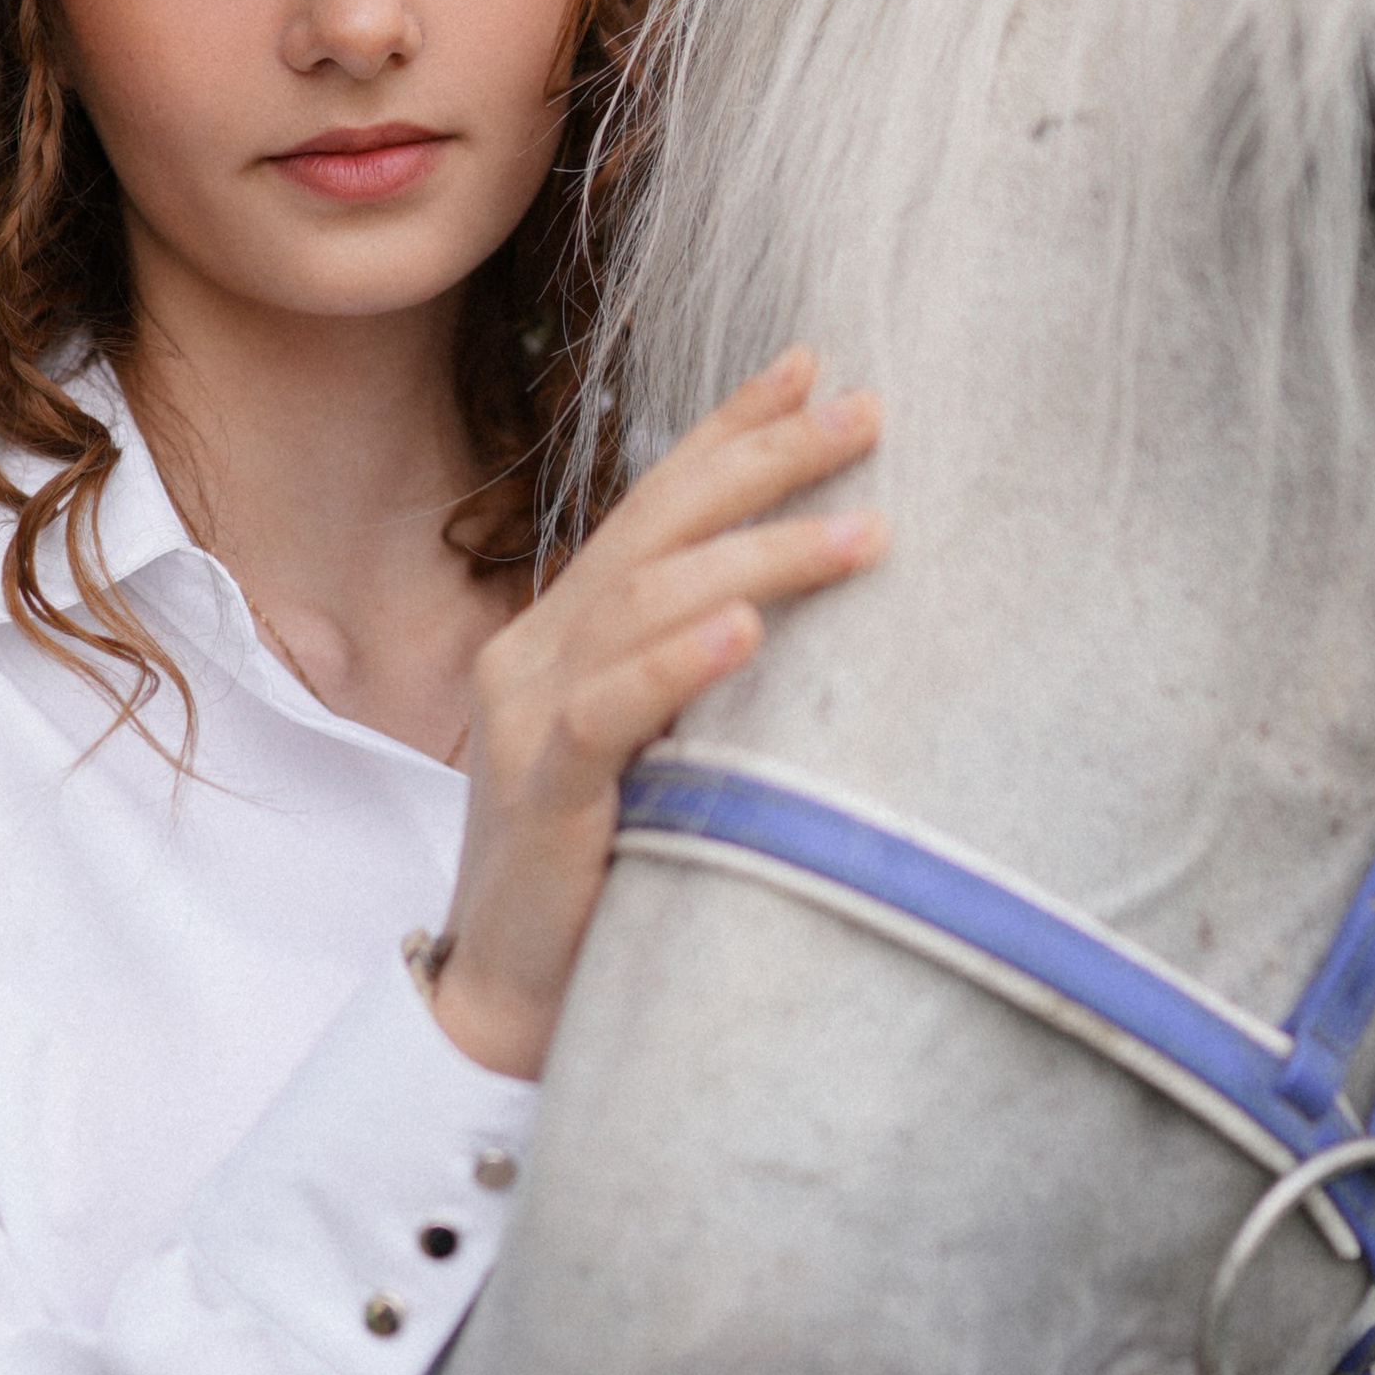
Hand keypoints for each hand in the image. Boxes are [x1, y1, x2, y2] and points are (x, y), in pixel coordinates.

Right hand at [428, 346, 883, 1076]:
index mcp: (561, 634)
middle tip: (869, 414)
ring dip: (764, 556)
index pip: (654, 506)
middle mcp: (535, 654)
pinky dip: (682, 663)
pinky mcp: (544, 796)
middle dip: (765, 459)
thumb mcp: (654, 750)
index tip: (814, 368)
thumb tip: (803, 608)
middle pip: (657, 527)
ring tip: (864, 529)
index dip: (729, 430)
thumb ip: (694, 676)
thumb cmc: (598, 876)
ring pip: (647, 602)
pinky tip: (749, 630)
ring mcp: (530, 720)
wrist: (505, 1007)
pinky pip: (612, 712)